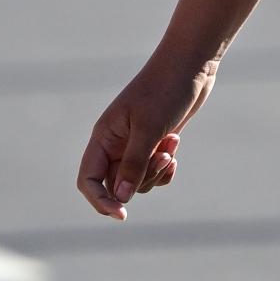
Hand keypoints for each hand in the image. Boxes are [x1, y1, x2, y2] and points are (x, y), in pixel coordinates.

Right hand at [76, 50, 215, 221]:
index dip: (100, 201)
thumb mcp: (149, 129)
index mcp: (103, 138)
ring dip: (157, 171)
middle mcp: (115, 144)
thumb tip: (122, 199)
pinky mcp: (155, 144)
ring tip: (171, 145)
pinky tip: (175, 147)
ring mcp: (135, 145)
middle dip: (141, 180)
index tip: (122, 214)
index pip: (89, 180)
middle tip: (162, 158)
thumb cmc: (164, 91)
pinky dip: (165, 168)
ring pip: (138, 180)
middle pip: (117, 185)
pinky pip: (155, 172)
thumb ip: (134, 165)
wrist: (190, 67)